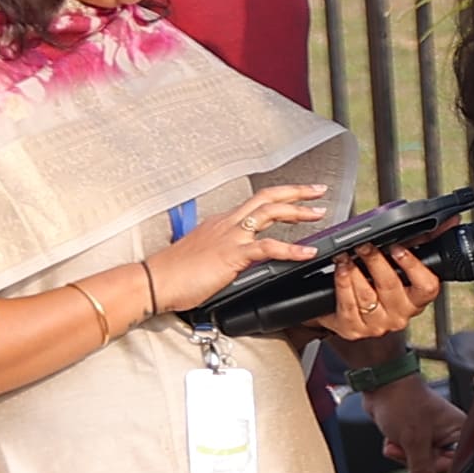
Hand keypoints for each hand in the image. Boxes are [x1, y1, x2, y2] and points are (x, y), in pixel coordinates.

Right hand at [138, 185, 327, 316]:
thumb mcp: (203, 254)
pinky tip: (307, 252)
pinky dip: (292, 249)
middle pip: (267, 198)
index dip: (279, 197)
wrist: (154, 281)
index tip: (297, 196)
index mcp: (221, 223)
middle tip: (318, 191)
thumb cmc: (173, 273)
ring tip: (319, 212)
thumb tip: (237, 258)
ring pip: (270, 213)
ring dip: (298, 210)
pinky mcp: (232, 254)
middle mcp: (227, 224)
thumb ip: (224, 251)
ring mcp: (230, 237)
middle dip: (296, 192)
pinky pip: (268, 247)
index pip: (255, 203)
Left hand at [314, 246, 439, 350]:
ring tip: (346, 256)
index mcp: (416, 301)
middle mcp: (399, 316)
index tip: (398, 248)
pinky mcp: (353, 329)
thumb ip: (420, 244)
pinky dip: (342, 283)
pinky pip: (348, 304)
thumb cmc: (376, 286)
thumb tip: (446, 222)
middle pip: (390, 287)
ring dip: (354, 271)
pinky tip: (340, 271)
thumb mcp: (399, 267)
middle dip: (375, 261)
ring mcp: (377, 325)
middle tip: (364, 246)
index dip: (413, 266)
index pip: (427, 286)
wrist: (345, 312)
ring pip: (367, 295)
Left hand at [365, 362, 464, 472]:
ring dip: (403, 455)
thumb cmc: (403, 402)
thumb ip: (422, 469)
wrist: (382, 386)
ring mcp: (433, 436)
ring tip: (397, 440)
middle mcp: (450, 434)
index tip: (423, 463)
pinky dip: (398, 450)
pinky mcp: (418, 437)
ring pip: (420, 463)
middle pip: (436, 465)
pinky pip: (410, 456)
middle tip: (405, 448)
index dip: (438, 467)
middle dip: (414, 460)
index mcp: (460, 431)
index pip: (456, 463)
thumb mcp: (414, 440)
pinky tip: (394, 438)